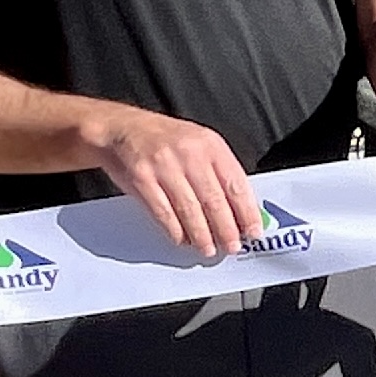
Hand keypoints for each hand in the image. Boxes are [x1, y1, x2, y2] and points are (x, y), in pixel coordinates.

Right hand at [87, 104, 264, 258]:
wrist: (122, 128)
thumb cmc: (164, 139)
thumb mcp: (199, 144)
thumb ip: (219, 172)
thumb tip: (240, 209)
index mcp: (210, 144)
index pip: (236, 183)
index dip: (247, 212)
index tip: (253, 230)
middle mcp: (190, 153)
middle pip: (214, 200)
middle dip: (226, 229)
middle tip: (232, 246)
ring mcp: (165, 166)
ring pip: (190, 209)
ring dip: (202, 235)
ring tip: (208, 248)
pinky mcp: (142, 179)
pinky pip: (164, 212)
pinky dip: (175, 230)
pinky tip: (182, 239)